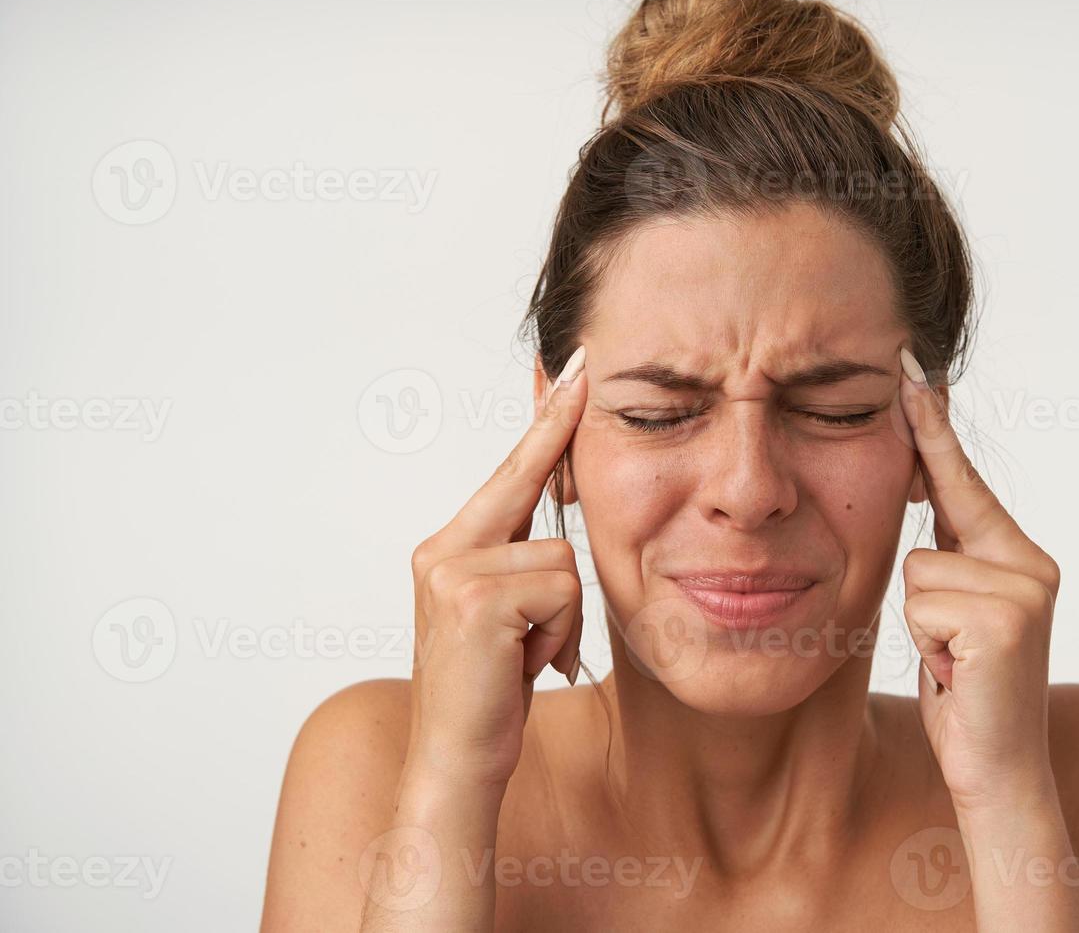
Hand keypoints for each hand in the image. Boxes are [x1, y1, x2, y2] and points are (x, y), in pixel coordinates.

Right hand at [402, 345, 587, 788]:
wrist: (455, 764)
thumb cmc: (491, 693)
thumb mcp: (511, 617)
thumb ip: (524, 563)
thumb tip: (565, 519)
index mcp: (449, 550)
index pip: (509, 474)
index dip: (544, 422)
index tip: (572, 370)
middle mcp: (442, 551)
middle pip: (529, 487)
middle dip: (557, 445)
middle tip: (583, 367)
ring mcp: (453, 572)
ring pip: (563, 559)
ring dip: (564, 616)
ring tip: (530, 653)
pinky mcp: (473, 600)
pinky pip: (560, 590)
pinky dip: (559, 633)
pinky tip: (526, 665)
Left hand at [897, 347, 1062, 812]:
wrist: (998, 770)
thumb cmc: (966, 691)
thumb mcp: (951, 611)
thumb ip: (948, 551)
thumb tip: (917, 484)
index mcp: (1020, 556)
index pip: (962, 482)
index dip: (933, 427)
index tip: (911, 366)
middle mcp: (1032, 564)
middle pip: (929, 534)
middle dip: (926, 592)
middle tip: (956, 652)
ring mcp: (1025, 589)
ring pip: (918, 571)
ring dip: (921, 626)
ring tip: (955, 664)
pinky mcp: (1006, 619)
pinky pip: (922, 603)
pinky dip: (927, 644)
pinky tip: (959, 674)